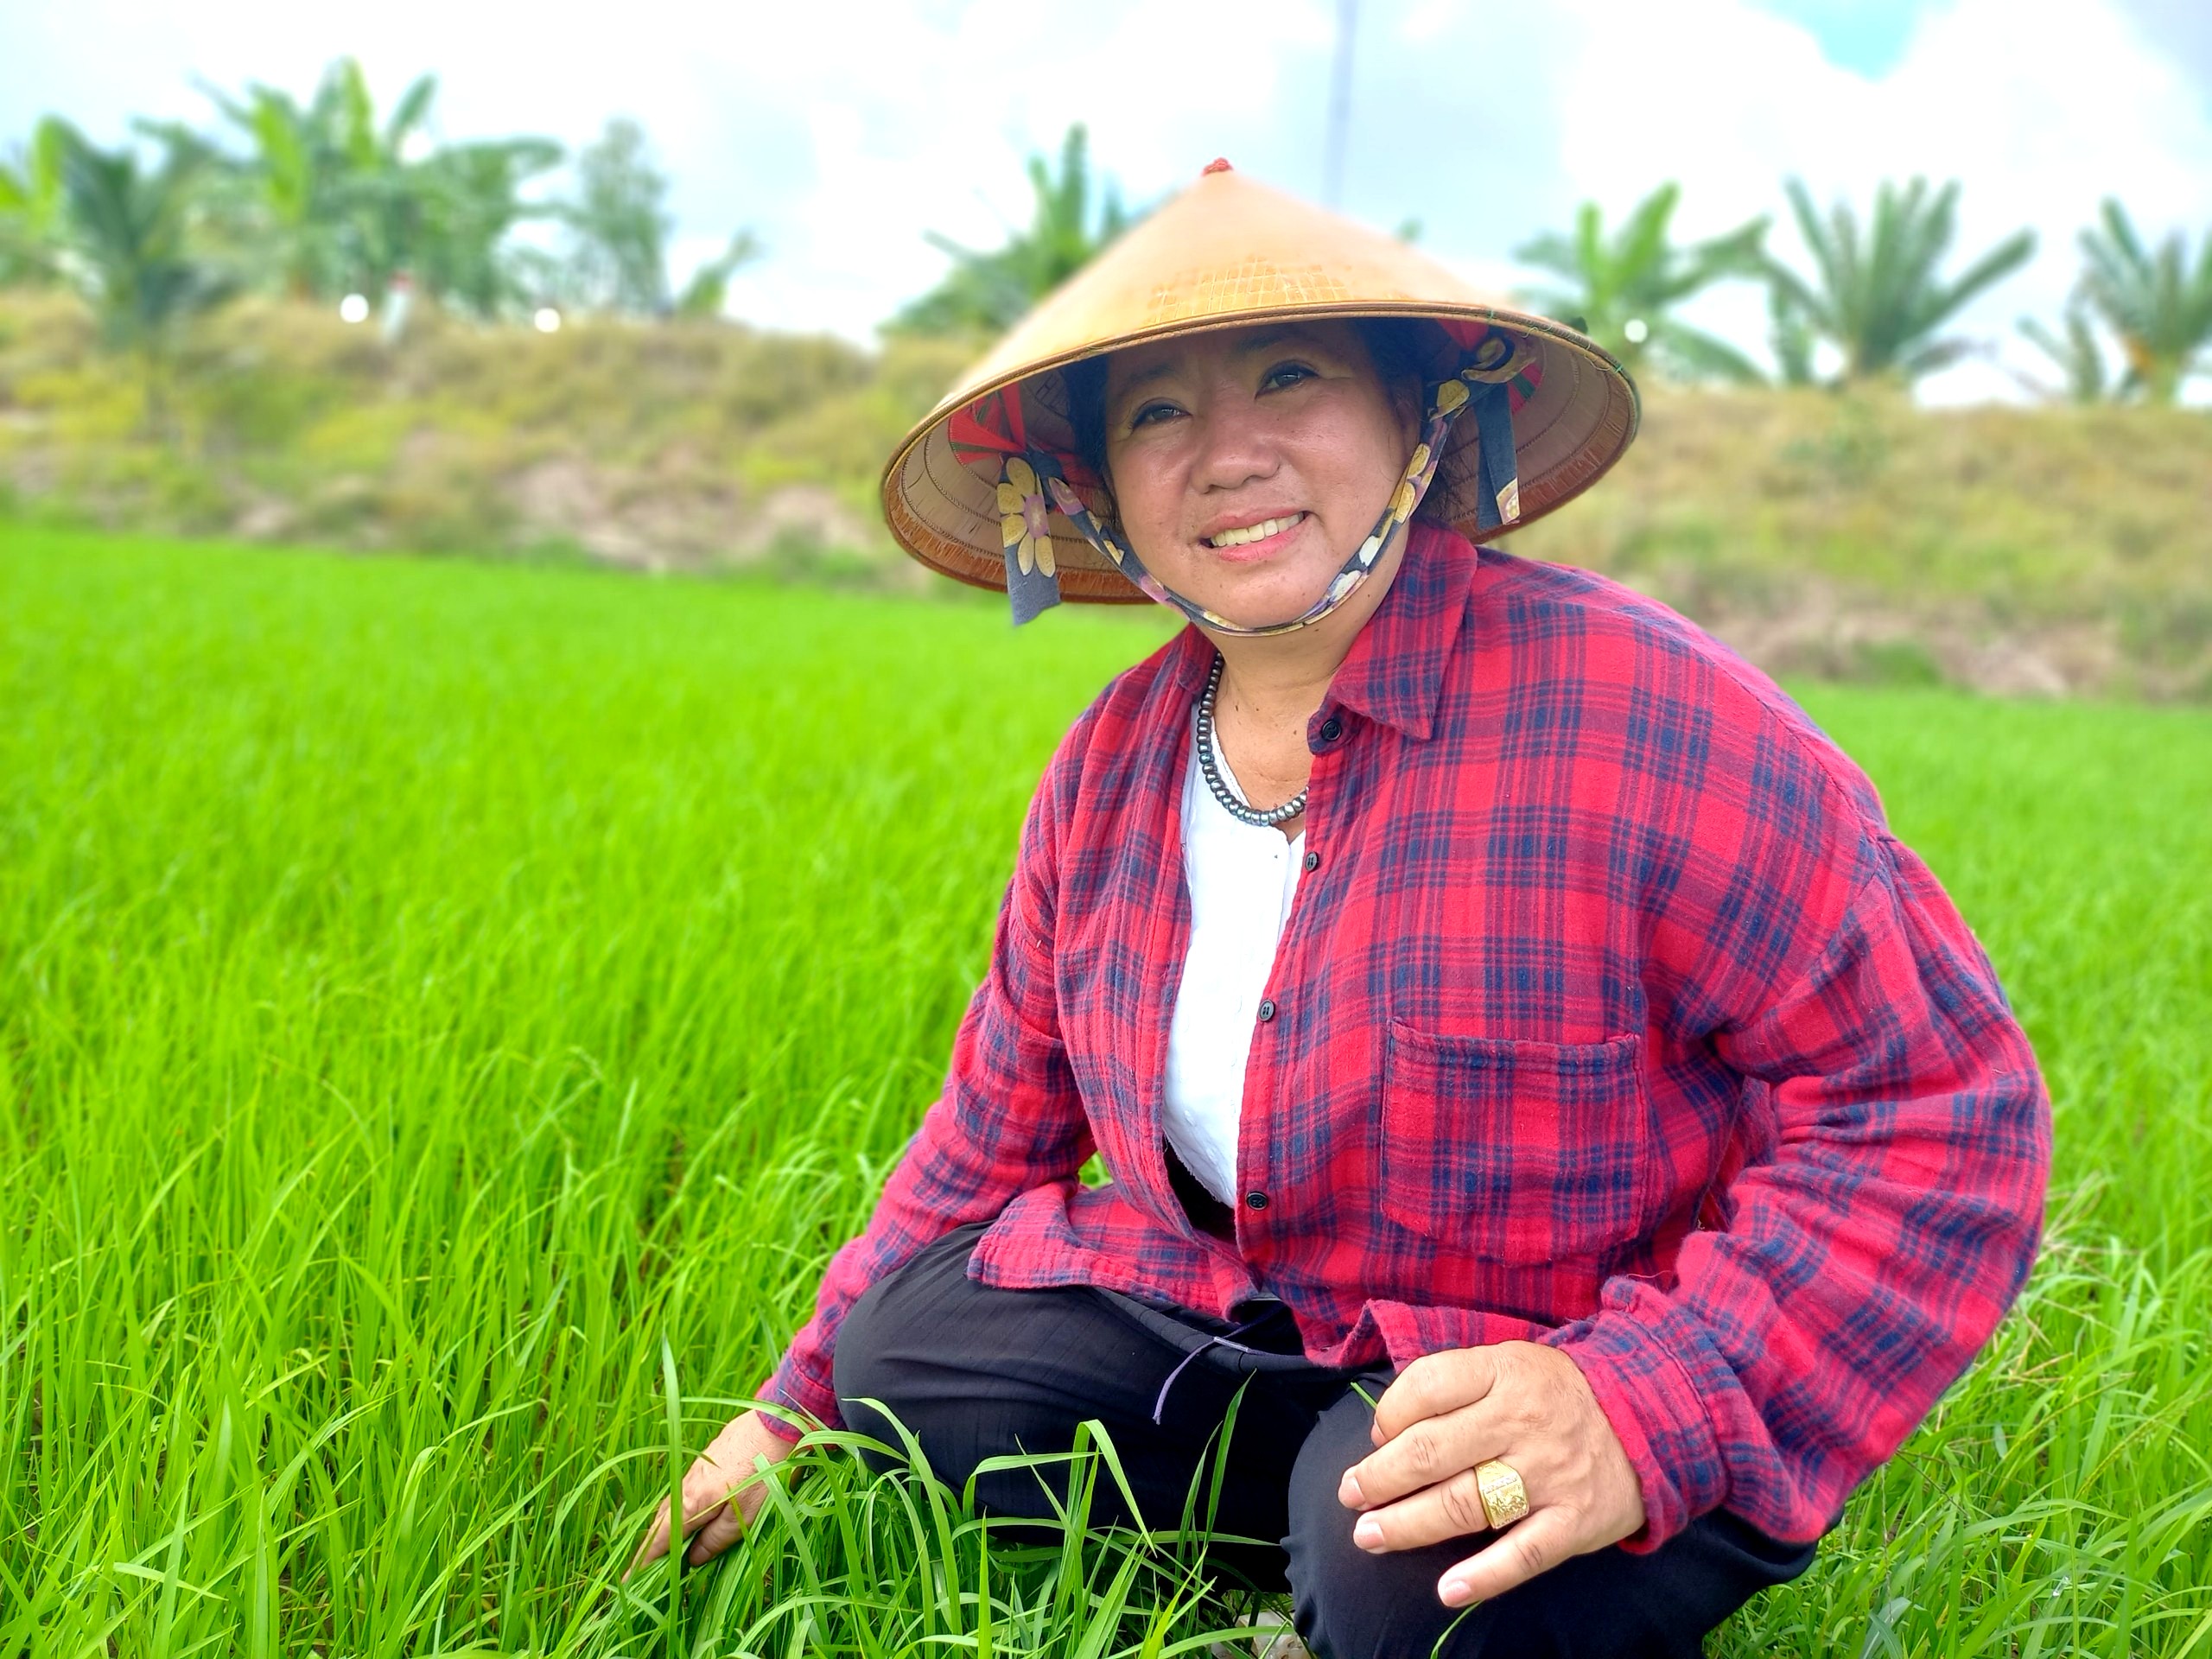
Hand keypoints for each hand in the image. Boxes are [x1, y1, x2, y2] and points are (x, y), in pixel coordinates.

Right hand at [626, 1408, 798, 1577]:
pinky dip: (684, 1506)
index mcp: (691, 1504)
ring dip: (670, 1524)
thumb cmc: (764, 1475)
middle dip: (654, 1545)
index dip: (644, 1561)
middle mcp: (686, 1485)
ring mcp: (697, 1468)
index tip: (629, 1580)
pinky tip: (695, 1512)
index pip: (660, 1539)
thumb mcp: (744, 1519)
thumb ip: (715, 1541)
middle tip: (649, 1567)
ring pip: (675, 1503)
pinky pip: (687, 1488)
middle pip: (662, 1521)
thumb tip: (692, 1558)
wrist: (776, 1425)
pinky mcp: (709, 1457)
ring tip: (671, 1545)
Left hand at [1335, 1342, 1644, 1607]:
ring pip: (1464, 1504)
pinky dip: (1484, 1575)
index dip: (1388, 1415)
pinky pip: (1524, 1554)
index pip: (1425, 1387)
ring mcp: (1549, 1474)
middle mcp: (1521, 1422)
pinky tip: (1448, 1589)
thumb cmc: (1556, 1394)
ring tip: (1370, 1535)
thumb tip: (1385, 1429)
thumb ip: (1453, 1385)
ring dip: (1408, 1524)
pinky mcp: (1575, 1521)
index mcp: (1503, 1373)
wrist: (1651, 1417)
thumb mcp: (1510, 1363)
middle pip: (1431, 1452)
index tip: (1375, 1437)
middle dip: (1379, 1478)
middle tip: (1349, 1495)